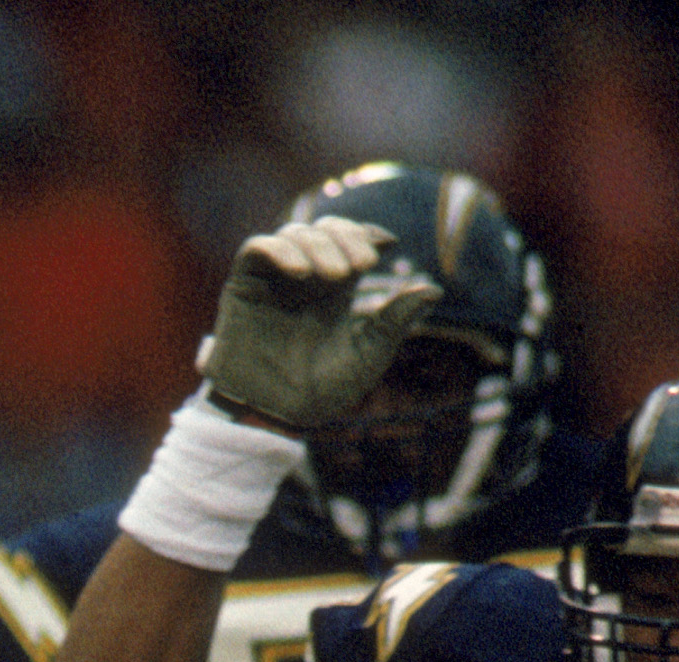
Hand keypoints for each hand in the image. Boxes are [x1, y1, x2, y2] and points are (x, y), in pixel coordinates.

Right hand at [197, 217, 439, 430]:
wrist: (275, 416)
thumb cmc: (322, 391)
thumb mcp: (369, 354)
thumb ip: (395, 321)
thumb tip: (434, 290)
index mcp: (336, 288)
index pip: (351, 240)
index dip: (368, 234)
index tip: (389, 245)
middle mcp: (304, 278)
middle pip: (326, 229)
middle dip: (348, 238)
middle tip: (363, 265)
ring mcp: (272, 279)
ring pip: (295, 234)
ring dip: (320, 246)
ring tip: (335, 276)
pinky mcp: (243, 286)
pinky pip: (257, 249)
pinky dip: (280, 250)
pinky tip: (301, 271)